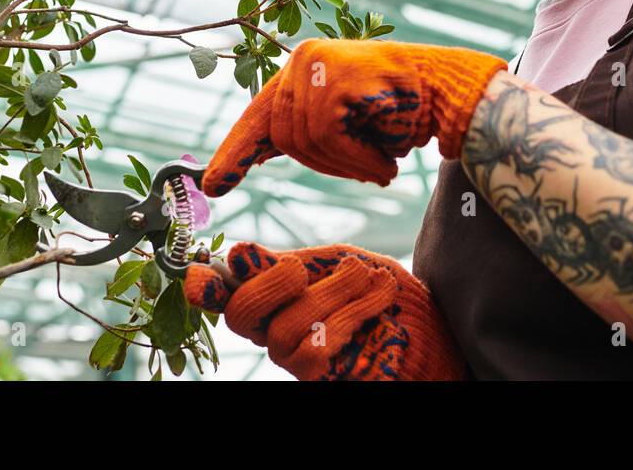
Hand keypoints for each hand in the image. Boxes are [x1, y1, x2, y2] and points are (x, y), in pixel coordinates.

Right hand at [183, 241, 469, 379]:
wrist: (435, 329)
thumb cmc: (384, 293)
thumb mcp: (340, 264)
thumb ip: (293, 263)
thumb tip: (238, 255)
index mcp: (277, 297)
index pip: (226, 295)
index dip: (206, 286)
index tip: (198, 272)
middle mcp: (276, 331)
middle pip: (240, 314)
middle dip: (269, 283)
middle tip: (302, 268)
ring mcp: (297, 359)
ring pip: (285, 326)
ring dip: (333, 292)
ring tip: (369, 277)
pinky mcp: (322, 377)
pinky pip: (318, 347)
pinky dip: (352, 311)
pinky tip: (380, 296)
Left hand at [202, 37, 505, 194]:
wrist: (448, 93)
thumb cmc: (400, 112)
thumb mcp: (345, 126)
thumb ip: (305, 133)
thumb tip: (259, 154)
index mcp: (299, 72)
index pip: (258, 116)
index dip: (236, 152)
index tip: (213, 185)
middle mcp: (301, 60)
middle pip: (282, 137)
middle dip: (325, 165)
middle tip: (368, 171)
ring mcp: (316, 63)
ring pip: (303, 140)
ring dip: (346, 165)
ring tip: (381, 163)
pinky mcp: (334, 75)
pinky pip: (327, 135)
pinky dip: (356, 158)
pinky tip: (384, 159)